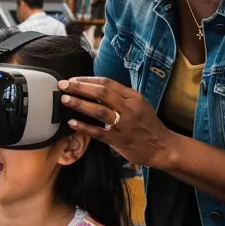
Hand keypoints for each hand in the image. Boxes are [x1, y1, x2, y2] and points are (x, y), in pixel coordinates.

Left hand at [58, 76, 173, 167]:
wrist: (161, 146)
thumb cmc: (147, 124)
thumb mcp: (138, 104)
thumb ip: (120, 97)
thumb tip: (94, 89)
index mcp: (133, 97)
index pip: (107, 83)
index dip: (88, 80)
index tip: (73, 79)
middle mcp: (128, 108)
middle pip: (101, 93)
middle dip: (80, 87)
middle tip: (63, 85)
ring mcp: (123, 124)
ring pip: (99, 110)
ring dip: (80, 104)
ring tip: (65, 99)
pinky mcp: (118, 140)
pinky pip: (98, 132)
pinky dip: (84, 127)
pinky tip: (72, 123)